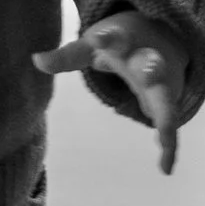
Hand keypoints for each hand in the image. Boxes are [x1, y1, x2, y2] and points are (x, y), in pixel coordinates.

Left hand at [34, 10, 189, 174]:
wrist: (163, 36)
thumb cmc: (120, 43)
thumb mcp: (92, 47)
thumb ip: (67, 57)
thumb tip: (35, 60)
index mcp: (124, 42)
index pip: (114, 37)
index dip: (107, 39)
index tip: (99, 39)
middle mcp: (147, 60)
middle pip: (150, 63)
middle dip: (150, 69)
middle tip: (148, 74)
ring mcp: (162, 82)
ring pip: (165, 98)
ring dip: (165, 114)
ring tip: (164, 136)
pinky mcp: (169, 101)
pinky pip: (169, 124)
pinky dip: (169, 146)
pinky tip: (165, 169)